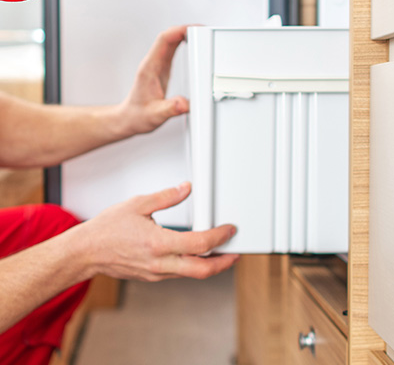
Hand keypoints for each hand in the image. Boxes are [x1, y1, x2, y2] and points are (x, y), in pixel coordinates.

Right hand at [68, 182, 238, 280]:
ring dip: (211, 266)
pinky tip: (198, 257)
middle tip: (236, 253)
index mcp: (158, 243)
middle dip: (224, 263)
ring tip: (222, 254)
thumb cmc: (106, 230)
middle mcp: (160, 263)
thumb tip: (186, 188)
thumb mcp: (137, 204)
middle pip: (202, 270)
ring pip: (192, 275)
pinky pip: (179, 275)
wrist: (84, 253)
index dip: (220, 237)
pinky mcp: (153, 277)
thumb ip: (166, 197)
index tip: (229, 230)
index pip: (199, 244)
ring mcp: (156, 273)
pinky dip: (193, 267)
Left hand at [117, 25, 190, 135]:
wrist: (129, 119)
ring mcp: (157, 65)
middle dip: (185, 29)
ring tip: (200, 34)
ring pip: (170, 41)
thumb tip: (184, 103)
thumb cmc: (138, 116)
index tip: (193, 29)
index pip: (164, 41)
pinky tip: (191, 44)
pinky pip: (172, 50)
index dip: (178, 31)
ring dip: (184, 34)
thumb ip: (171, 109)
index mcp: (150, 68)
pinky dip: (182, 43)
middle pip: (168, 37)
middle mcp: (153, 64)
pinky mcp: (162, 69)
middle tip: (202, 30)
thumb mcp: (156, 115)